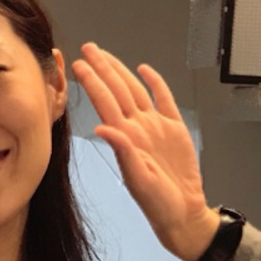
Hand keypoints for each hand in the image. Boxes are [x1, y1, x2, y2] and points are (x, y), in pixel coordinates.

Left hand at [71, 43, 221, 260]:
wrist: (183, 212)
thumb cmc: (158, 203)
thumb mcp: (139, 180)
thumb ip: (123, 152)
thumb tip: (102, 127)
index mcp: (126, 138)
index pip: (105, 102)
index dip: (92, 82)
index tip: (78, 65)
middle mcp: (138, 128)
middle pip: (117, 90)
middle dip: (102, 68)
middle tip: (88, 48)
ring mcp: (155, 127)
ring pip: (135, 90)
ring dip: (121, 71)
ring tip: (106, 55)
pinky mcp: (175, 129)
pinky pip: (164, 99)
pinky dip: (155, 83)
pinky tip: (144, 70)